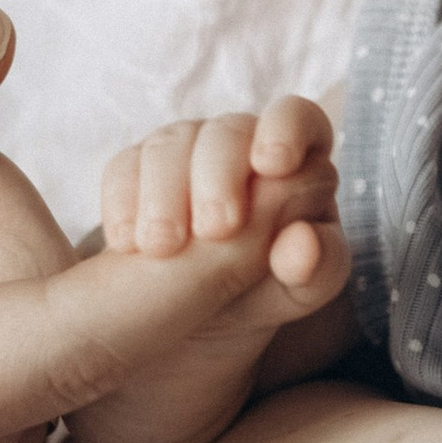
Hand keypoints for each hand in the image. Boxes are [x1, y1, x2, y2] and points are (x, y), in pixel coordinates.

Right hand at [55, 100, 350, 442]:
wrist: (191, 325)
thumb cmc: (263, 292)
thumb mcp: (300, 292)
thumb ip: (317, 267)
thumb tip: (305, 242)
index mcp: (295, 161)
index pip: (297, 117)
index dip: (286, 130)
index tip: (272, 165)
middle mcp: (239, 145)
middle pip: (228, 130)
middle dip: (220, 174)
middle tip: (217, 230)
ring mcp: (183, 153)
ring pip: (171, 144)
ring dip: (165, 193)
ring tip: (163, 248)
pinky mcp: (134, 172)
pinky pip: (123, 167)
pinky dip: (124, 202)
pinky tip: (128, 244)